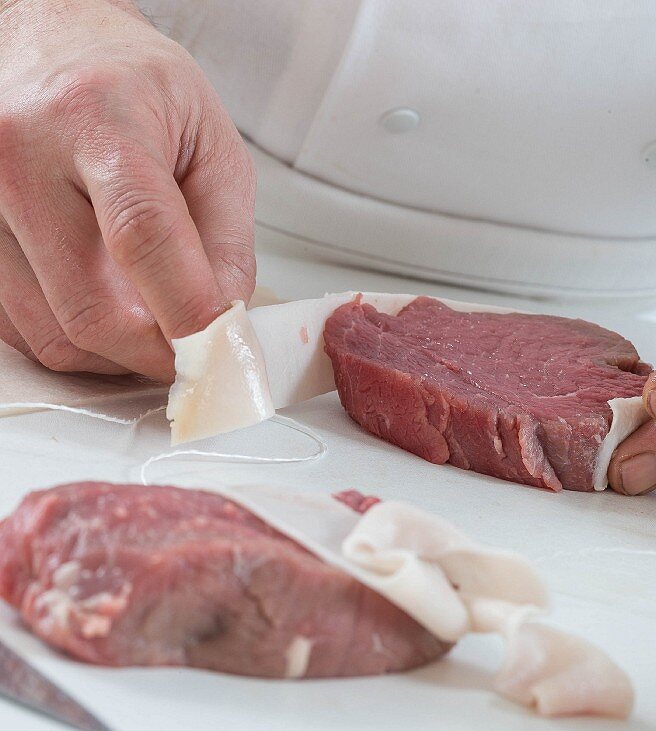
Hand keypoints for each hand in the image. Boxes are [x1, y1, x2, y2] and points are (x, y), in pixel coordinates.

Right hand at [0, 0, 255, 381]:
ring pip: (49, 333)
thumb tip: (226, 321)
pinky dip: (72, 339)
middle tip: (198, 354)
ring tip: (155, 324)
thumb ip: (227, 237)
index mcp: (96, 120)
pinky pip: (17, 326)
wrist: (49, 44)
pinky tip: (108, 309)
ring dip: (116, 354)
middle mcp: (19, 157)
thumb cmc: (131, 85)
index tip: (224, 350)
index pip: (143, 236)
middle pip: (89, 307)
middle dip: (156, 353)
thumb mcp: (211, 142)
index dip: (189, 312)